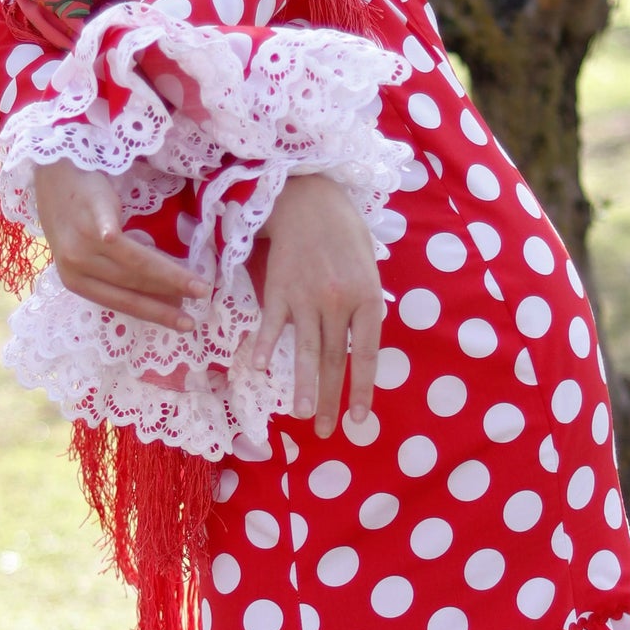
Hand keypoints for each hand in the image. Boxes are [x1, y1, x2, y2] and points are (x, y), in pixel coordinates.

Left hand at [32, 161, 209, 331]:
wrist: (54, 175)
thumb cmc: (77, 216)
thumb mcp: (91, 254)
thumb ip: (119, 273)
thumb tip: (165, 295)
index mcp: (76, 281)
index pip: (123, 301)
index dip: (156, 313)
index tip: (185, 323)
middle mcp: (76, 264)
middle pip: (132, 283)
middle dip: (170, 294)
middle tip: (201, 298)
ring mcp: (81, 239)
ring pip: (131, 262)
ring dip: (168, 274)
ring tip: (197, 283)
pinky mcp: (88, 211)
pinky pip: (103, 225)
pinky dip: (108, 231)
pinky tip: (112, 236)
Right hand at [253, 172, 382, 438]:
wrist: (308, 199)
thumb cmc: (344, 233)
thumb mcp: (370, 267)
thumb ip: (367, 306)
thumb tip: (360, 344)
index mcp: (367, 299)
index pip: (366, 355)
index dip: (362, 389)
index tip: (358, 418)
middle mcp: (338, 303)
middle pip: (334, 360)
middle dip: (330, 399)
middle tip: (326, 430)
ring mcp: (306, 298)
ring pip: (305, 350)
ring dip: (303, 386)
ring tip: (301, 415)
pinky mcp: (279, 290)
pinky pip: (272, 325)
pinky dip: (265, 346)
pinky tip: (259, 368)